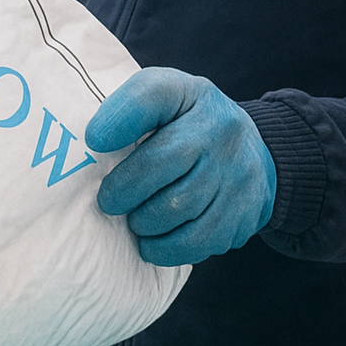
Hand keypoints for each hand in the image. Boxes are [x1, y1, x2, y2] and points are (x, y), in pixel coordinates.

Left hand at [86, 68, 275, 266]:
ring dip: (143, 223)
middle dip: (122, 192)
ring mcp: (237, 172)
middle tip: (111, 202)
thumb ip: (129, 109)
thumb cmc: (187, 125)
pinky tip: (155, 241)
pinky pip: (194, 243)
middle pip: (157, 165)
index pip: (151, 98)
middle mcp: (220, 130)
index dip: (118, 121)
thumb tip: (96, 141)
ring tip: (137, 220)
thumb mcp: (162, 99)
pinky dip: (165, 249)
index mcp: (191, 96)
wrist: (252, 152)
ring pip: (174, 210)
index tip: (94, 141)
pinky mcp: (245, 212)